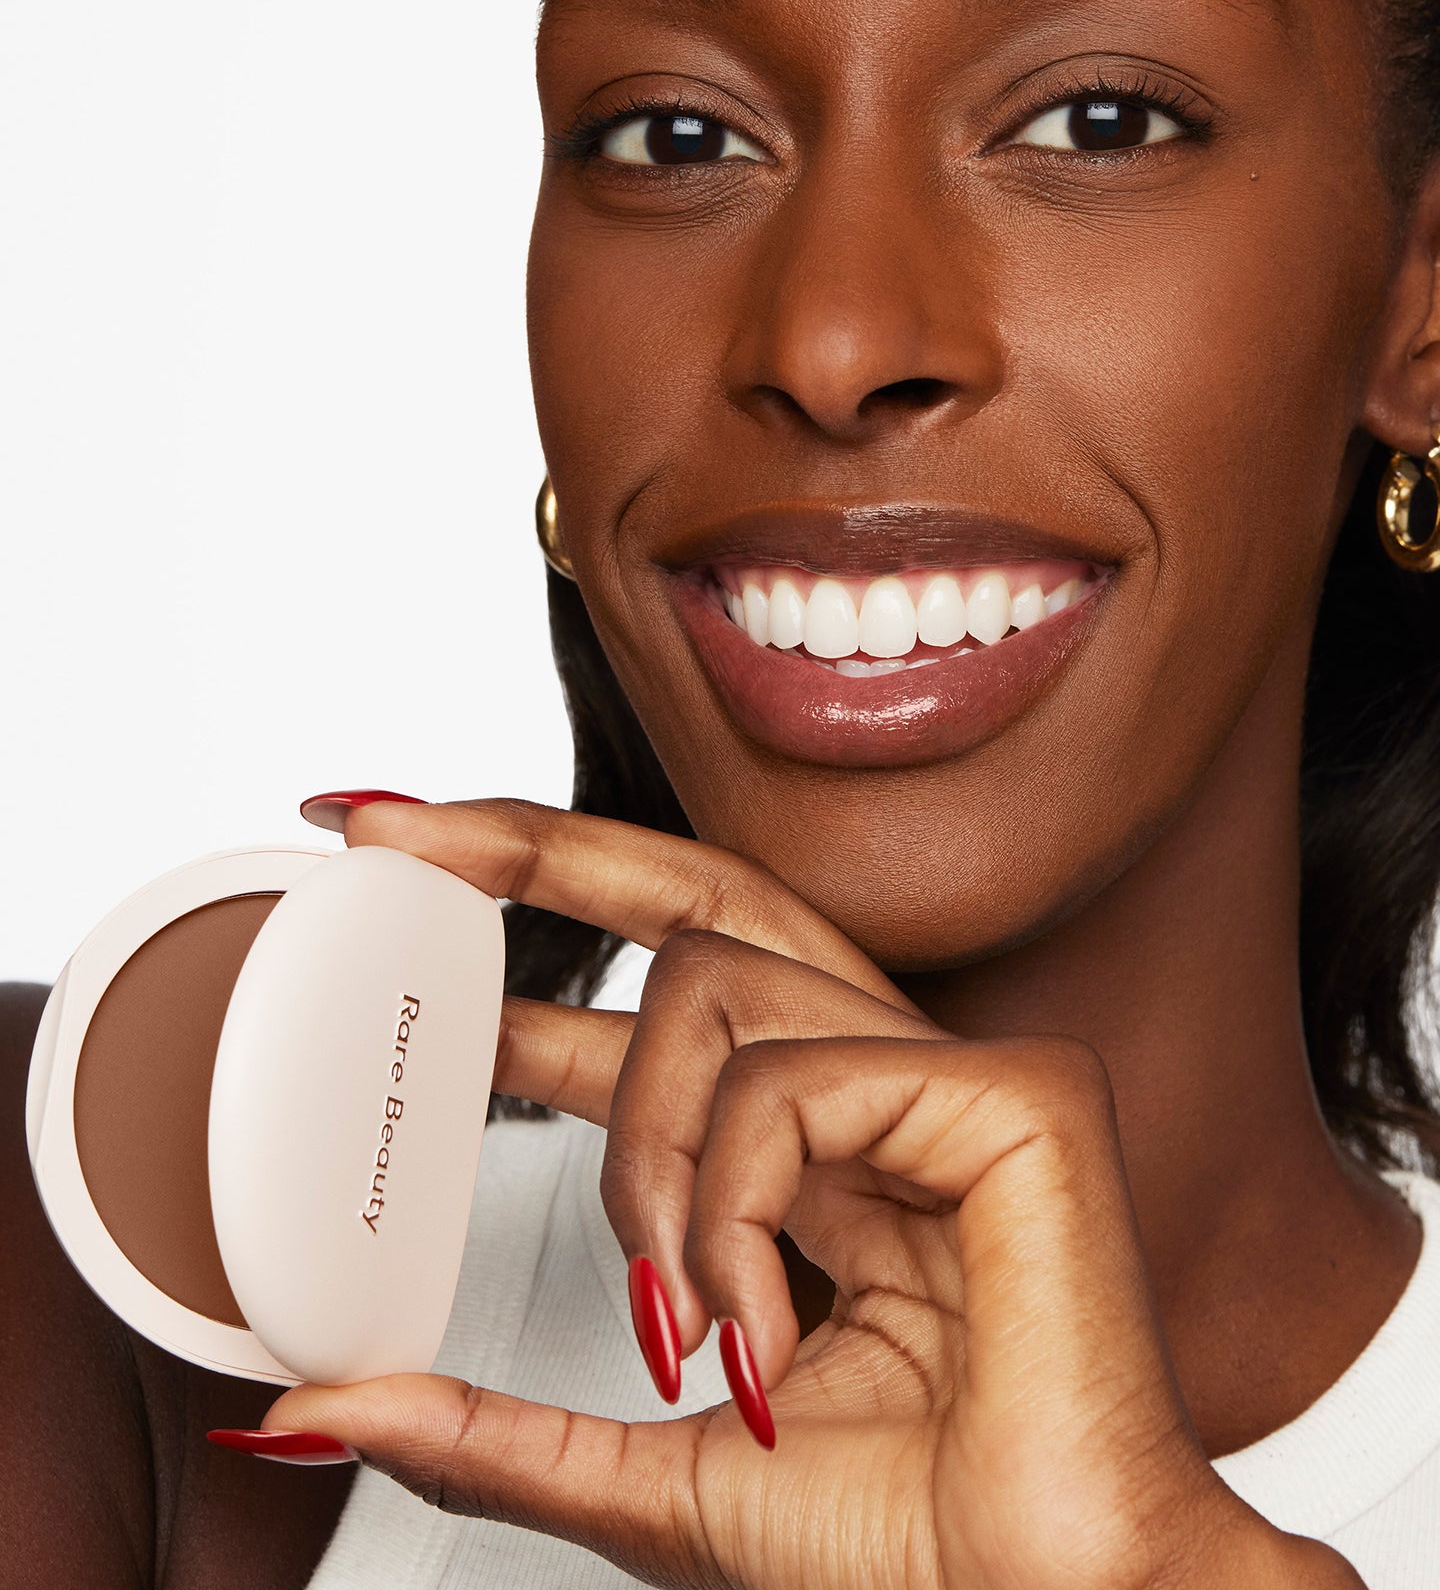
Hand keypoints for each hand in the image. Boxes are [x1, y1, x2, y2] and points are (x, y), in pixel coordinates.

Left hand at [248, 799, 1361, 1589]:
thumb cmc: (909, 1548)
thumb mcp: (650, 1465)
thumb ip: (500, 1425)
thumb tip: (334, 1404)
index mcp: (822, 1150)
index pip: (672, 992)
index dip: (546, 926)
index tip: (412, 882)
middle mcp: (883, 1087)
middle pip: (706, 895)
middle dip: (544, 847)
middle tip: (394, 829)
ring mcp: (956, 1074)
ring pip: (713, 987)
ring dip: (644, 1158)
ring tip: (673, 1315)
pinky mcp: (1015, 1092)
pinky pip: (789, 1080)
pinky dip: (732, 1207)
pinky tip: (758, 1326)